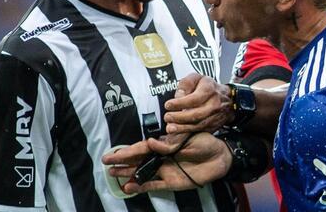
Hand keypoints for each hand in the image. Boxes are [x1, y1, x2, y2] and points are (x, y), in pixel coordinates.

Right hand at [103, 132, 231, 192]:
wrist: (220, 157)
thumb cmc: (205, 142)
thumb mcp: (188, 137)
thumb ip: (168, 143)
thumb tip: (150, 143)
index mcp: (164, 144)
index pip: (142, 148)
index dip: (127, 151)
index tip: (113, 153)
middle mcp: (162, 157)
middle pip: (138, 160)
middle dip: (122, 161)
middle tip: (105, 163)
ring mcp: (165, 170)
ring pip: (142, 173)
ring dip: (128, 174)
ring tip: (113, 175)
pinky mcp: (172, 182)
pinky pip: (154, 185)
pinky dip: (141, 187)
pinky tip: (129, 187)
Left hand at [164, 73, 233, 133]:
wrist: (228, 99)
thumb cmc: (209, 88)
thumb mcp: (198, 78)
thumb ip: (186, 84)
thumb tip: (178, 95)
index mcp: (209, 90)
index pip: (194, 99)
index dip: (179, 103)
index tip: (168, 105)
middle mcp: (213, 104)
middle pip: (196, 114)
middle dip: (179, 117)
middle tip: (167, 117)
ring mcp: (214, 116)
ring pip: (198, 125)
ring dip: (182, 128)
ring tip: (170, 127)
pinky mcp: (213, 126)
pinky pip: (200, 130)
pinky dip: (188, 132)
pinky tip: (178, 132)